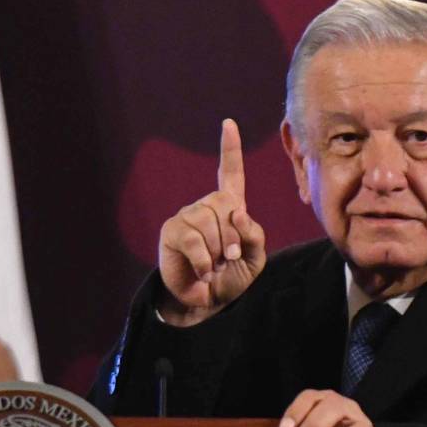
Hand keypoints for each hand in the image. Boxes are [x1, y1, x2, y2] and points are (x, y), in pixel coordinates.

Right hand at [158, 119, 265, 325]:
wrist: (206, 302)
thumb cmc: (231, 278)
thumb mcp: (254, 259)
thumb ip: (254, 235)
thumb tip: (238, 212)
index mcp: (229, 209)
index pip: (231, 173)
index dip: (230, 149)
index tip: (228, 124)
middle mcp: (206, 207)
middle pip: (225, 204)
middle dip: (233, 236)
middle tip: (230, 258)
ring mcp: (186, 216)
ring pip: (209, 221)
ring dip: (218, 251)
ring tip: (214, 266)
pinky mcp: (172, 231)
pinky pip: (194, 239)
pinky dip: (204, 261)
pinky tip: (203, 272)